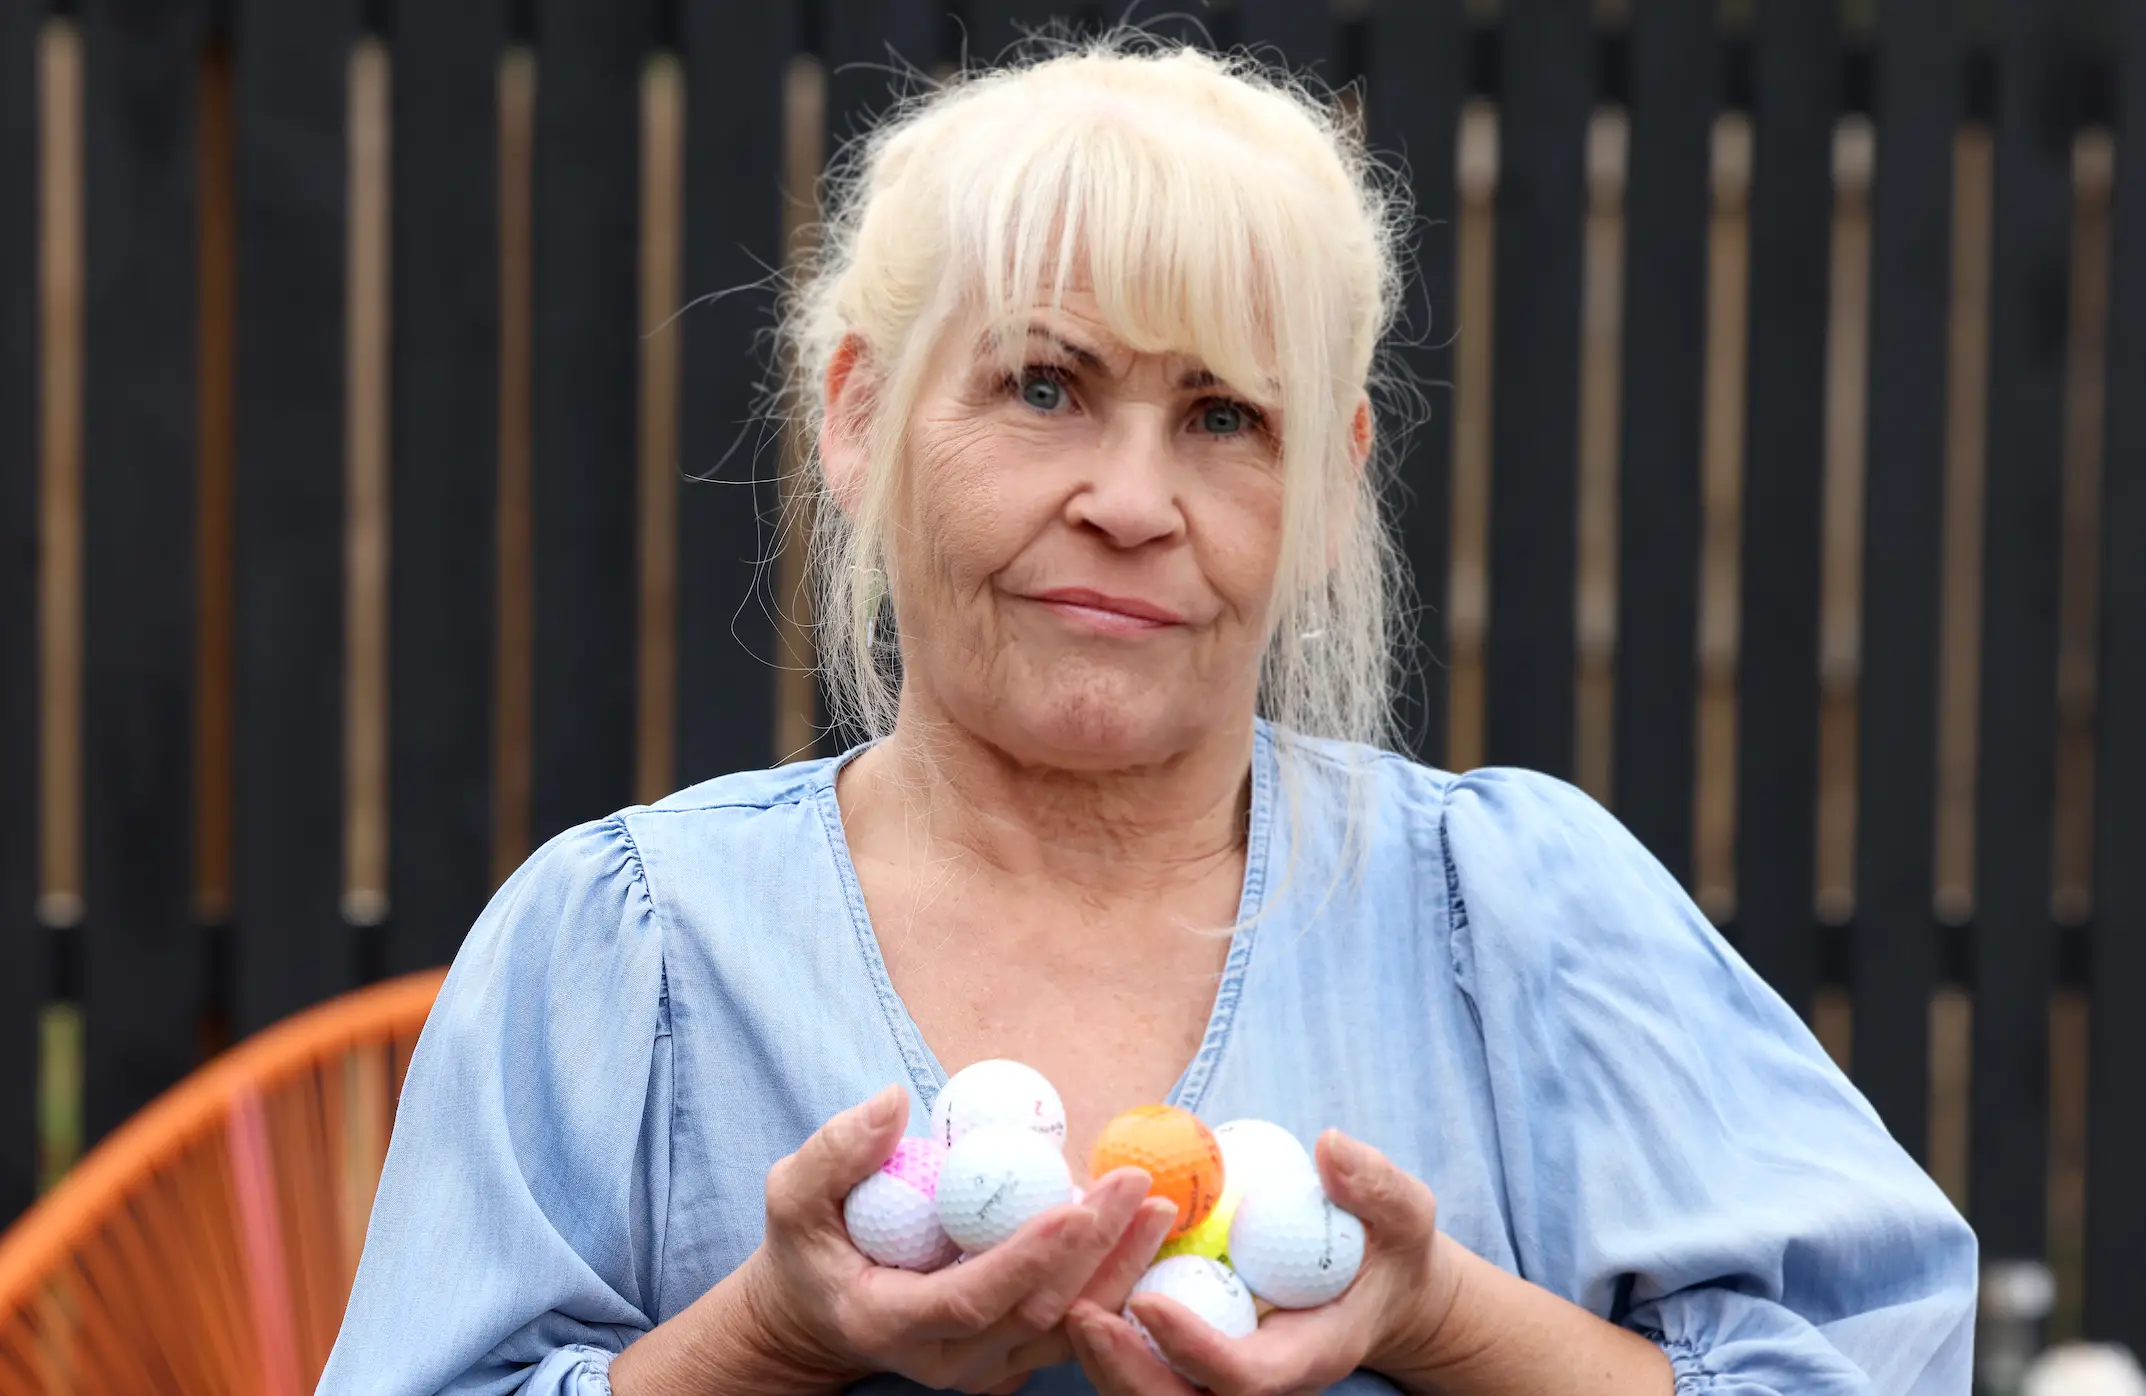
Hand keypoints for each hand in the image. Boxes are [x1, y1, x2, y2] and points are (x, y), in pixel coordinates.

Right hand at [736, 1085, 1180, 1394]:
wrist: (816, 1317)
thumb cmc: (807, 1248)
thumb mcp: (793, 1195)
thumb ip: (835, 1151)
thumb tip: (895, 1101)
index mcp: (890, 1321)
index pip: (973, 1299)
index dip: (1029, 1256)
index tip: (1076, 1204)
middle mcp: (945, 1360)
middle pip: (1037, 1314)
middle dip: (1095, 1249)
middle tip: (1136, 1184)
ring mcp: (983, 1370)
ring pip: (1066, 1329)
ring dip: (1119, 1268)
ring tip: (1158, 1207)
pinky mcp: (1011, 1361)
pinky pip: (1072, 1329)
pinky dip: (1113, 1283)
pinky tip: (1144, 1236)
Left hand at [1064, 1131, 1456, 1395]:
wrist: (1374, 1287)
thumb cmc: (1388, 1249)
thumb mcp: (1403, 1213)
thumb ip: (1375, 1187)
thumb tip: (1330, 1148)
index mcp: (1305, 1356)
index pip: (1242, 1379)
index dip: (1193, 1349)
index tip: (1147, 1301)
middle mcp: (1256, 1381)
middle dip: (1124, 1370)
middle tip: (1078, 1312)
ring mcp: (1218, 1375)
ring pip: (1148, 1393)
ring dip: (1100, 1358)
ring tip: (1059, 1299)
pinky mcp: (1190, 1356)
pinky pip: (1137, 1362)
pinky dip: (1101, 1334)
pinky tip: (1068, 1281)